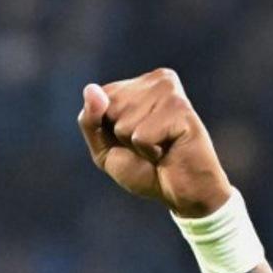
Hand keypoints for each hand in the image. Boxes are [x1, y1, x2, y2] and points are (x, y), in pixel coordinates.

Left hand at [77, 68, 231, 217]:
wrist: (183, 193)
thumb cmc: (145, 169)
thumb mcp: (104, 148)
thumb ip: (90, 120)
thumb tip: (90, 89)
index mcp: (141, 83)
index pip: (96, 98)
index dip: (106, 130)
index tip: (132, 140)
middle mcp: (159, 79)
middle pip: (109, 108)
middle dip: (120, 137)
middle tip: (148, 146)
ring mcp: (171, 92)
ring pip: (123, 123)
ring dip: (136, 146)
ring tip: (160, 148)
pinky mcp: (180, 109)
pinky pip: (140, 136)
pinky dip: (148, 152)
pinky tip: (168, 150)